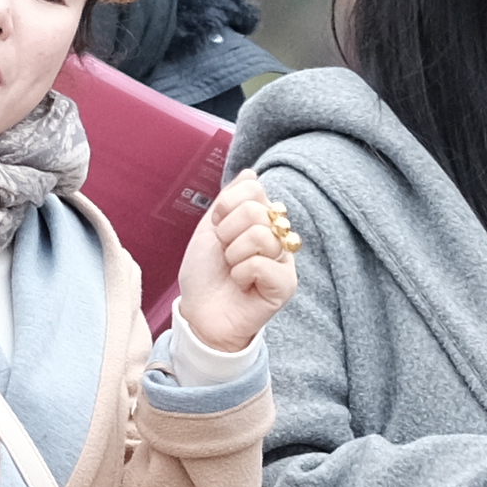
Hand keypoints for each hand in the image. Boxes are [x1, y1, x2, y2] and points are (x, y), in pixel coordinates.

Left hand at [171, 179, 299, 349]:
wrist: (200, 314)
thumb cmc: (205, 274)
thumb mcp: (209, 228)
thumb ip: (230, 199)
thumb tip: (250, 172)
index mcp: (261, 219)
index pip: (253, 187)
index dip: (226, 207)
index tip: (218, 229)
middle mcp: (278, 235)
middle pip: (256, 210)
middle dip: (227, 233)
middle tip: (224, 253)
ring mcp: (284, 259)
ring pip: (260, 235)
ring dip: (233, 255)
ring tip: (232, 270)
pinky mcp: (285, 284)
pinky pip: (262, 264)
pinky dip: (241, 274)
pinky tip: (241, 285)